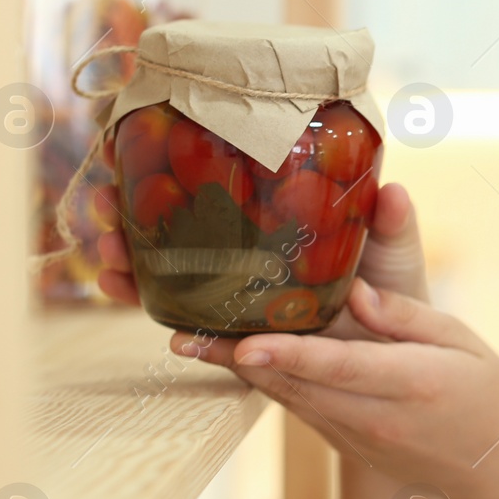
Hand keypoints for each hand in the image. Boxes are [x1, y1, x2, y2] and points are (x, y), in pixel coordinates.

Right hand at [96, 178, 431, 339]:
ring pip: (159, 266)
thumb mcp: (395, 249)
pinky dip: (161, 314)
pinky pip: (189, 321)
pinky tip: (141, 310)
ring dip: (123, 259)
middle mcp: (237, 242)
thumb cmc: (392, 285)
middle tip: (100, 207)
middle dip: (118, 211)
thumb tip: (394, 193)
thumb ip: (393, 225)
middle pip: (161, 217)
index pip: (196, 175)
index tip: (116, 147)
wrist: (398, 351)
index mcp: (265, 208)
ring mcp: (230, 285)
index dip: (151, 160)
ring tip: (106, 260)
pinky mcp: (236, 330)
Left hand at [176, 280, 498, 498]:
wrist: (493, 470)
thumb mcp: (463, 342)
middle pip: (296, 385)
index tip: (244, 344)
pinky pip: (298, 407)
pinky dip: (265, 383)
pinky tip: (232, 358)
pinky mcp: (345, 442)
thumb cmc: (485, 393)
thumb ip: (407, 316)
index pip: (340, 367)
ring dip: (239, 372)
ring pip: (288, 399)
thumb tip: (355, 292)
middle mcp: (375, 415)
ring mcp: (356, 436)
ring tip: (190, 343)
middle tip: (183, 337)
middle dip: (237, 361)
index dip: (288, 355)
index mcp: (411, 382)